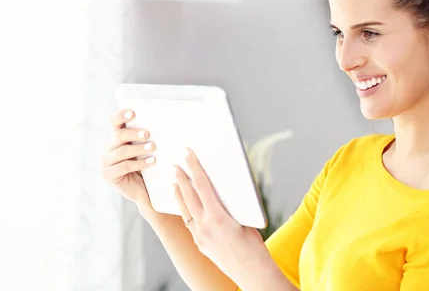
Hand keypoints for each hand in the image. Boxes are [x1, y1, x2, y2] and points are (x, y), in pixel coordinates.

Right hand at [101, 109, 156, 207]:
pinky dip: (139, 163)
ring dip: (138, 148)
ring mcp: (107, 161)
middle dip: (134, 133)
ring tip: (153, 147)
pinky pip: (124, 166)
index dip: (122, 115)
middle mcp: (110, 147)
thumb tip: (167, 121)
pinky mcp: (108, 174)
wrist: (146, 190)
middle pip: (119, 135)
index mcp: (118, 137)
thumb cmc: (150, 166)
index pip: (115, 122)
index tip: (133, 112)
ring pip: (122, 151)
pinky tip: (152, 161)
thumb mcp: (149, 149)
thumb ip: (150, 137)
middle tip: (148, 133)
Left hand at [174, 149, 295, 289]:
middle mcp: (204, 226)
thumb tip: (221, 192)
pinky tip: (186, 205)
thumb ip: (230, 206)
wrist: (252, 274)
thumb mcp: (244, 220)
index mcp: (217, 217)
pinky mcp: (201, 245)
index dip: (194, 167)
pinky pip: (190, 222)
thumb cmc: (254, 246)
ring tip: (174, 182)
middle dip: (181, 177)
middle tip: (176, 163)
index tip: (188, 154)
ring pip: (185, 210)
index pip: (202, 185)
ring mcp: (200, 237)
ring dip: (179, 194)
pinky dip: (186, 210)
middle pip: (189, 196)